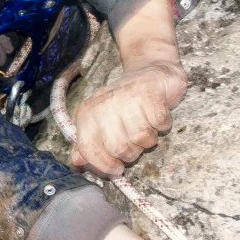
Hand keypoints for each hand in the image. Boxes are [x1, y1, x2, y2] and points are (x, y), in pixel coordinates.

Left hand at [70, 58, 186, 175]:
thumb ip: (88, 144)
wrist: (149, 71)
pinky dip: (162, 125)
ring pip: (141, 138)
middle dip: (131, 153)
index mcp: (88, 113)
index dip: (103, 165)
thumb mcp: (100, 122)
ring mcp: (128, 97)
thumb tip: (77, 163)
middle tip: (134, 143)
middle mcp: (104, 103)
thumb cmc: (125, 104)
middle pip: (119, 148)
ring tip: (146, 127)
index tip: (116, 169)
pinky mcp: (150, 93)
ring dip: (148, 139)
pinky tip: (157, 117)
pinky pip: (159, 124)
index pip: (89, 148)